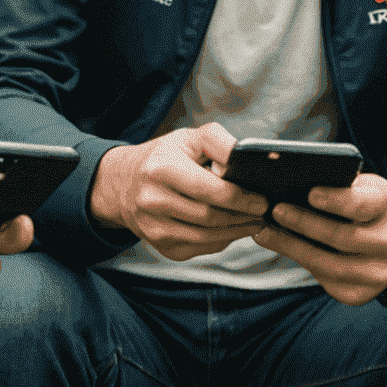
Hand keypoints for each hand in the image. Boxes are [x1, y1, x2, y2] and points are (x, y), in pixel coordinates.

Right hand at [88, 123, 266, 260]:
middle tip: (264, 212)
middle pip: (210, 217)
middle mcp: (152, 200)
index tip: (262, 199)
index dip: (240, 198)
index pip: (209, 190)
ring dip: (236, 231)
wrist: (123, 184)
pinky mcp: (159, 245)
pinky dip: (221, 240)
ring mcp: (153, 227)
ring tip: (254, 221)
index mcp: (162, 169)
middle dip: (243, 216)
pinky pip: (199, 247)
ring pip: (207, 237)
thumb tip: (249, 160)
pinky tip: (232, 229)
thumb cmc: (163, 157)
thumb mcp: (187, 138)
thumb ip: (219, 143)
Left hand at [256, 172, 386, 305]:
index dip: (337, 200)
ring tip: (265, 232)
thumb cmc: (369, 208)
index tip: (311, 193)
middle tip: (276, 210)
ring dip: (292, 247)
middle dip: (304, 223)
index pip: (363, 205)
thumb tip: (292, 183)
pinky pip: (325, 281)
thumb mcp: (364, 189)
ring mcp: (377, 274)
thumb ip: (340, 186)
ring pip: (329, 265)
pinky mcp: (360, 294)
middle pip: (342, 237)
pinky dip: (299, 263)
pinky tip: (281, 247)